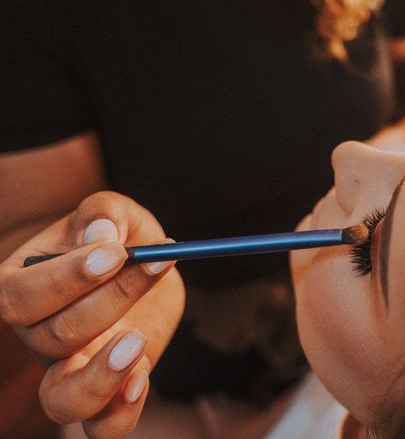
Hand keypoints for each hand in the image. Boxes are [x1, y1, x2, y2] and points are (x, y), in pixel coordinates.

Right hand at [0, 191, 184, 437]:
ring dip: (100, 378)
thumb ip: (104, 214)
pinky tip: (144, 377)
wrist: (146, 267)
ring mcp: (72, 369)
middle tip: (156, 263)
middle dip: (110, 300)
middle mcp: (40, 336)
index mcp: (23, 288)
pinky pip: (103, 426)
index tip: (115, 253)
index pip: (22, 295)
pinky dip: (120, 413)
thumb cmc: (119, 237)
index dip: (66, 278)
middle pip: (54, 337)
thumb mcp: (113, 213)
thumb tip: (101, 237)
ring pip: (63, 400)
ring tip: (137, 341)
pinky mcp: (112, 388)